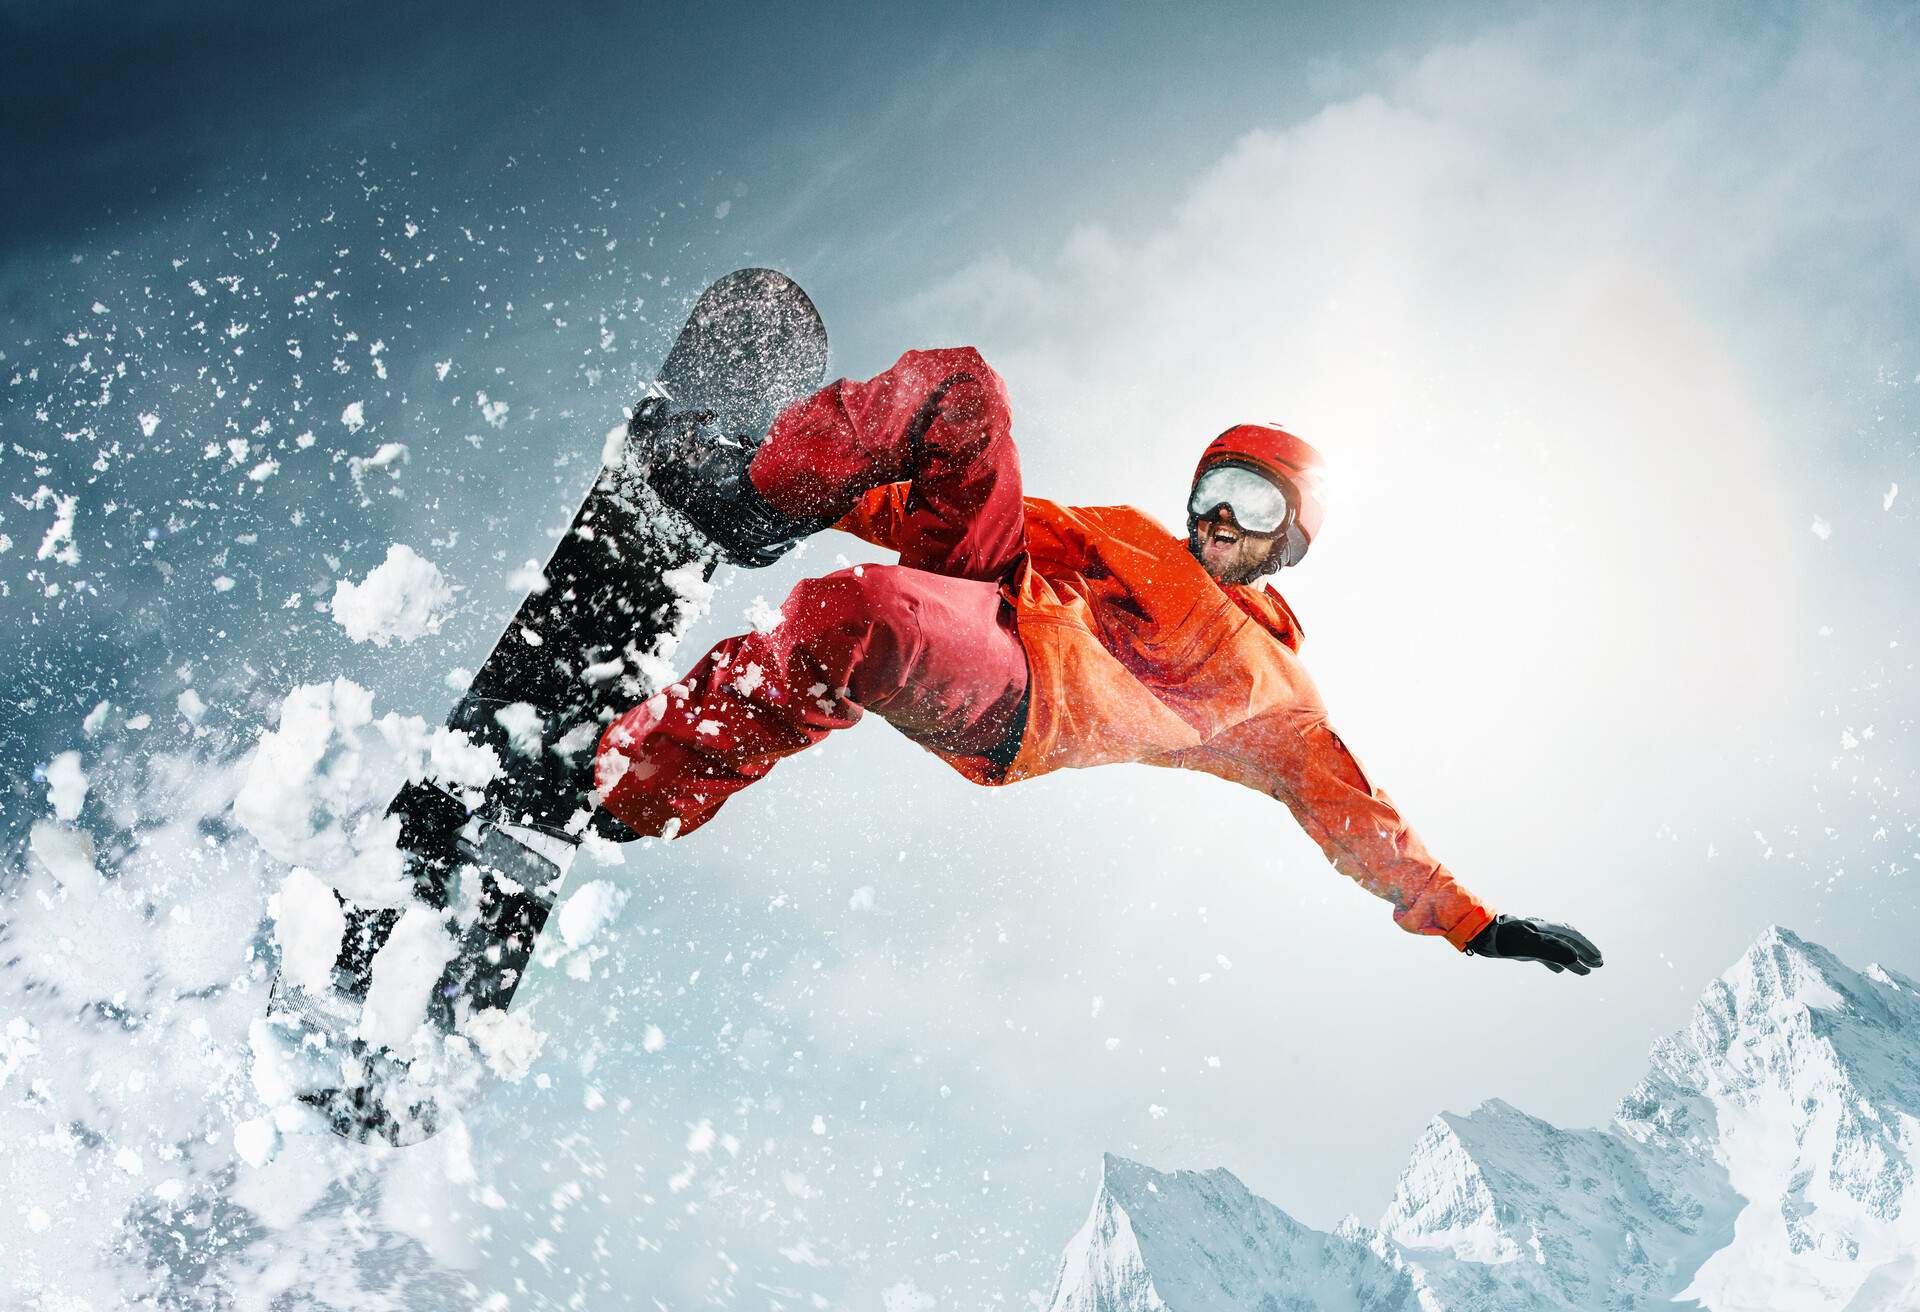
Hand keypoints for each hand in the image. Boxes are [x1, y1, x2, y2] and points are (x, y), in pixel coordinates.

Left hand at [1465, 914, 1603, 974]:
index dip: (1586, 948)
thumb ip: (1551, 951)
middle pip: (1568, 941)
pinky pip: (1543, 954)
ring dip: (1573, 959)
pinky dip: (1555, 962)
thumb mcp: (1528, 945)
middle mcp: (1541, 932)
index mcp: (1545, 929)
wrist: (1480, 934)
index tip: (1598, 959)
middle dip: (1584, 952)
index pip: (1572, 936)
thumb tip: (1575, 958)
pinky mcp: (1522, 946)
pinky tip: (1559, 970)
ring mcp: (1532, 939)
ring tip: (1585, 971)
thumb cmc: (1503, 938)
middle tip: (1598, 965)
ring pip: (1557, 949)